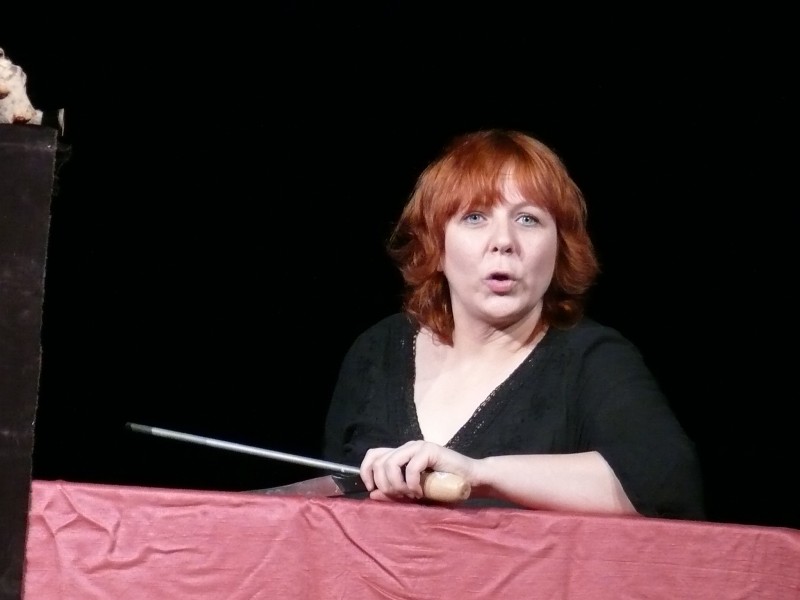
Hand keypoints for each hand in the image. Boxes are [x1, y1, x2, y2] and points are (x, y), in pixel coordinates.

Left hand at [360, 440, 474, 501]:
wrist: (471, 481)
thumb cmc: (444, 489)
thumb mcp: (414, 493)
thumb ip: (394, 492)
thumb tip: (372, 494)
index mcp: (401, 455)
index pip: (373, 455)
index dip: (366, 472)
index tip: (373, 490)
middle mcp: (407, 448)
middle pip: (379, 461)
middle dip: (384, 484)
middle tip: (400, 496)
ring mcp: (418, 446)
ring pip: (390, 463)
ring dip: (397, 484)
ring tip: (411, 494)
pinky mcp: (430, 450)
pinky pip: (410, 466)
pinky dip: (412, 483)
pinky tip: (420, 491)